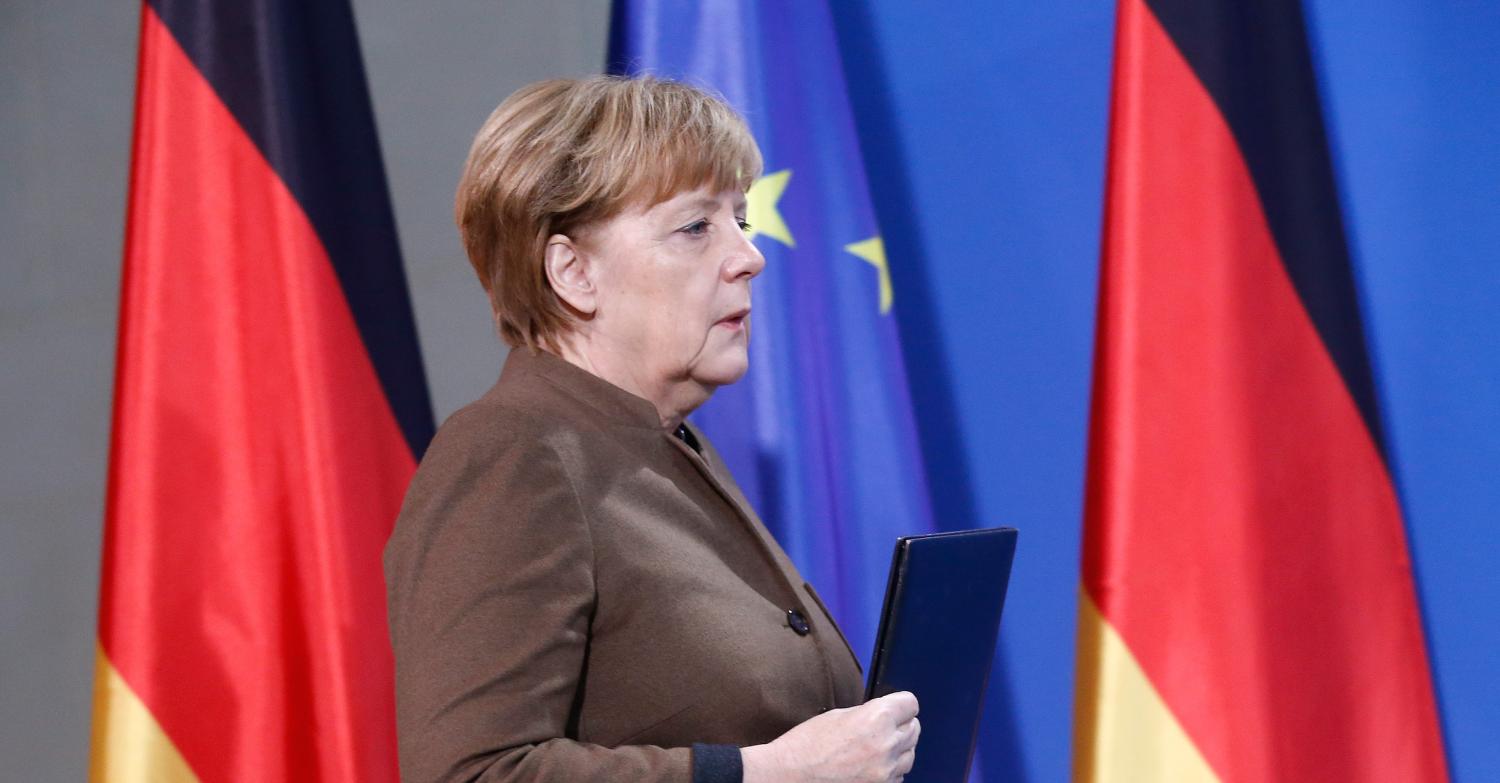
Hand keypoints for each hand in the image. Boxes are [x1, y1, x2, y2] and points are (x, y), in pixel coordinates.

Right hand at [741, 691, 919, 782]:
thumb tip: (887, 715)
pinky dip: (890, 769)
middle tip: (882, 727)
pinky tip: (870, 765)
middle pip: (915, 728)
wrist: (791, 776)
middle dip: (901, 725)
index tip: (897, 706)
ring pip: (910, 754)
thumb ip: (869, 713)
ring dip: (898, 749)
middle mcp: (886, 744)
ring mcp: (886, 771)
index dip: (901, 704)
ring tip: (875, 748)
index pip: (911, 704)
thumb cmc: (807, 745)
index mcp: (876, 718)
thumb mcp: (839, 715)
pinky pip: (899, 775)